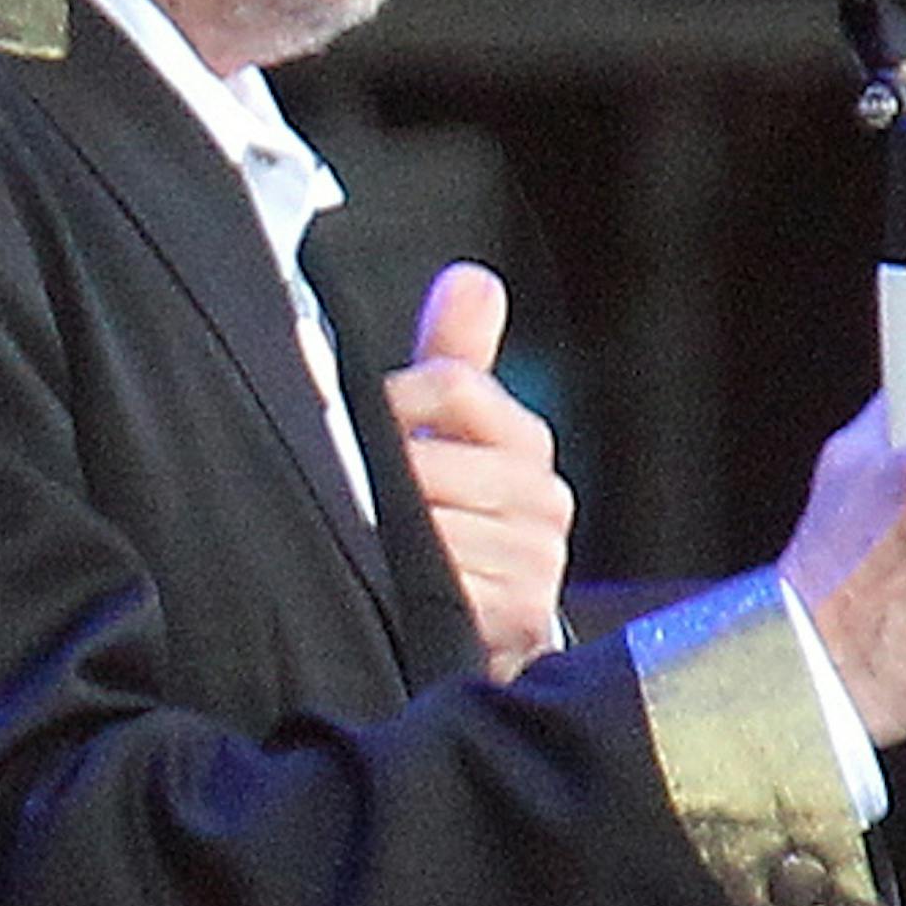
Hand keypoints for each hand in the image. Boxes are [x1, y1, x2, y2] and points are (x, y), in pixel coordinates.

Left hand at [385, 263, 572, 682]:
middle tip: (363, 496)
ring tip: (380, 543)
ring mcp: (536, 559)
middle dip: (386, 480)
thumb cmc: (458, 513)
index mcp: (524, 439)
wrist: (489, 625)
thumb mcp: (453, 431)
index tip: (369, 416)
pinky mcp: (520, 615)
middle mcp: (542, 496)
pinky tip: (403, 585)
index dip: (396, 397)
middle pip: (432, 462)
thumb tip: (473, 280)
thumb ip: (453, 356)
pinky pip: (447, 586)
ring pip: (433, 526)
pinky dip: (414, 585)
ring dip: (391, 536)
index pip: (455, 385)